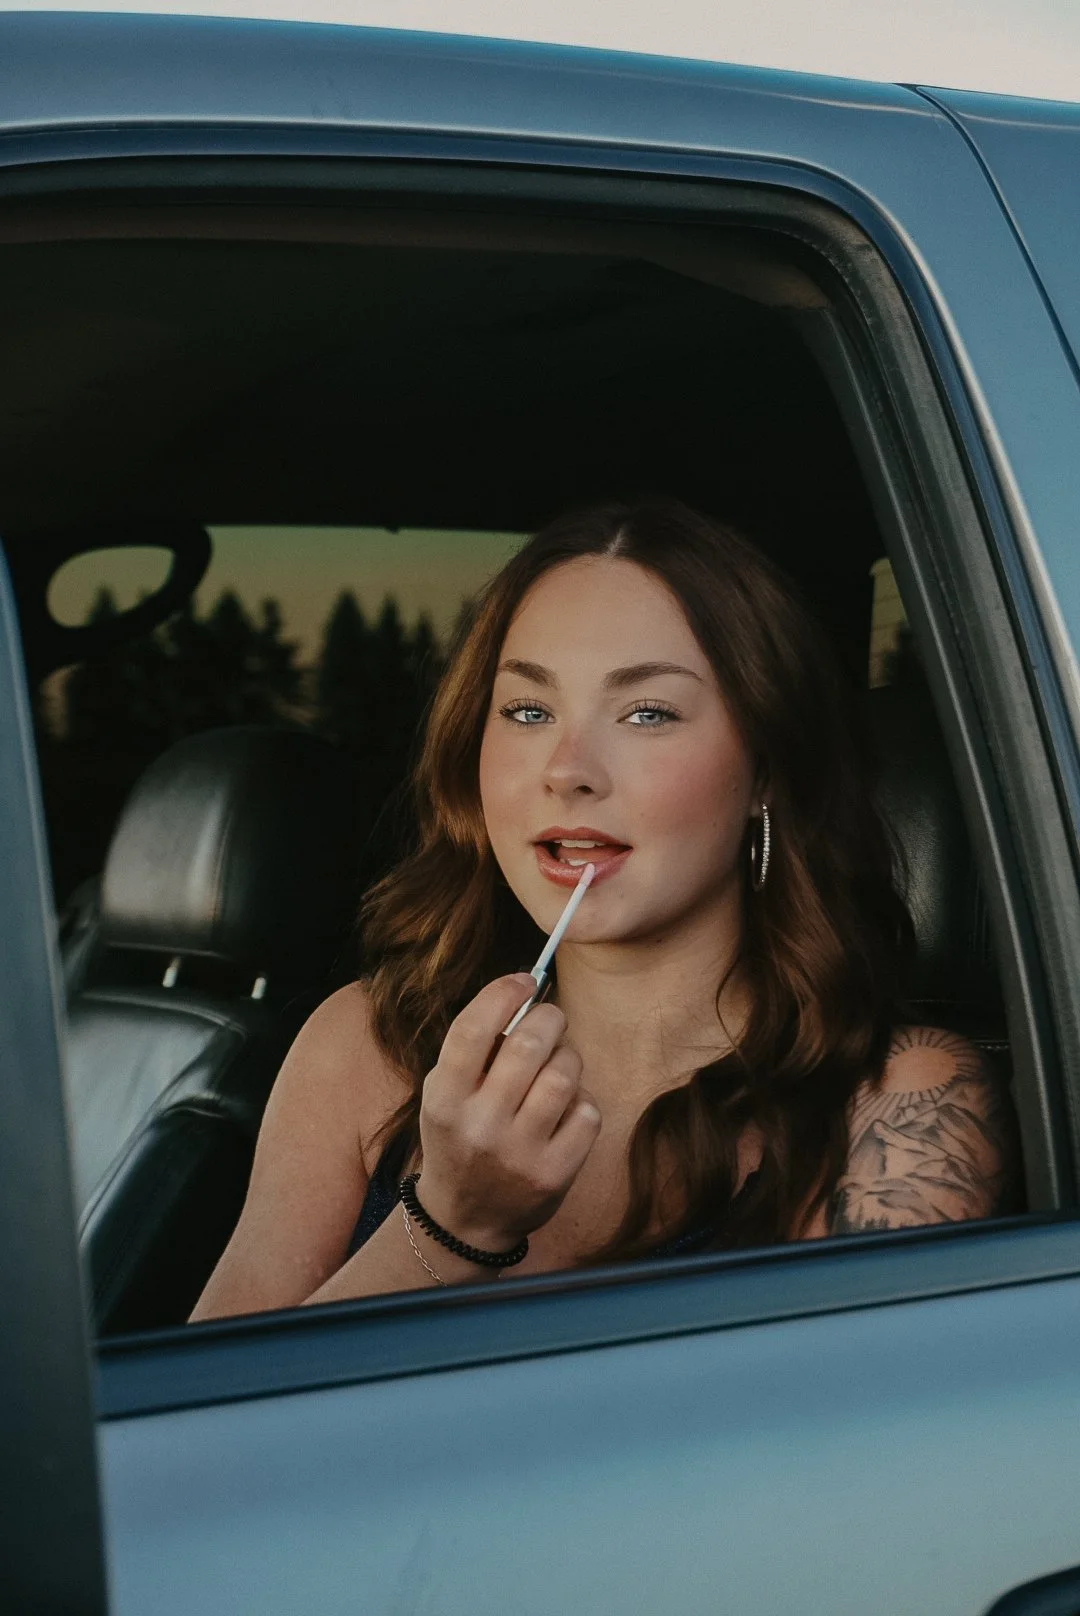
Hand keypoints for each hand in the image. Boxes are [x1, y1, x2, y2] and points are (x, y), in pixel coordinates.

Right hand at [416, 974, 601, 1251]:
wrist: (465, 1218)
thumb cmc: (460, 1136)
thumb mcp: (446, 1093)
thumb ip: (475, 1048)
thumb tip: (525, 993)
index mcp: (444, 1098)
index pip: (473, 1030)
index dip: (504, 994)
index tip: (525, 980)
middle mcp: (479, 1125)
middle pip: (529, 1044)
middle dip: (549, 1018)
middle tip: (551, 1019)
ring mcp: (518, 1153)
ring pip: (564, 1074)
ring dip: (568, 1057)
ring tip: (559, 1064)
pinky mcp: (554, 1174)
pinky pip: (587, 1111)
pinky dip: (581, 1100)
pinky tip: (565, 1107)